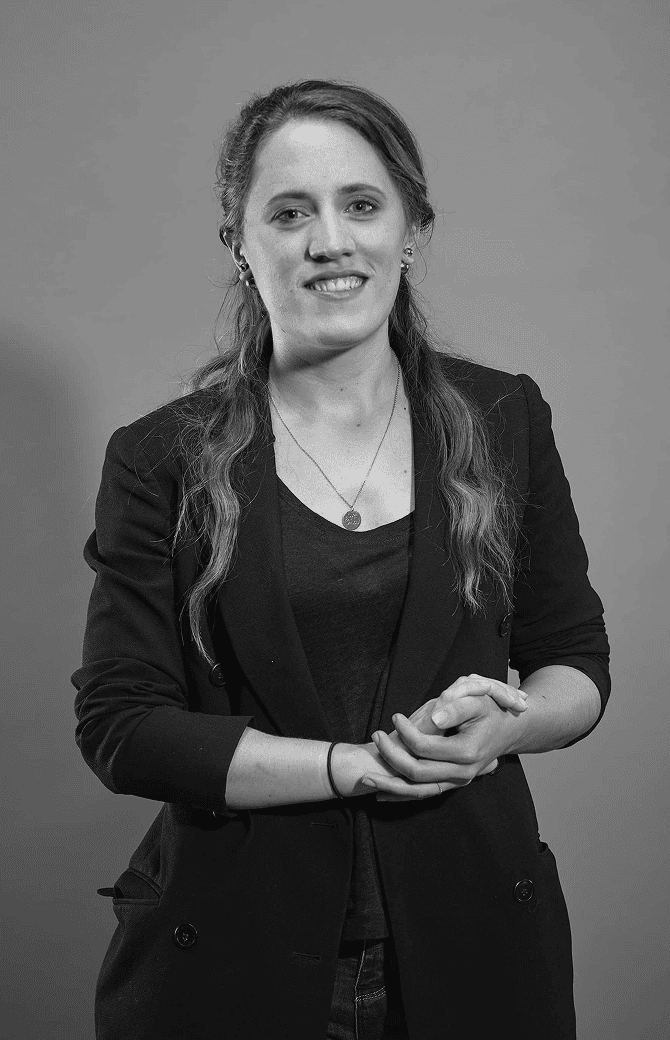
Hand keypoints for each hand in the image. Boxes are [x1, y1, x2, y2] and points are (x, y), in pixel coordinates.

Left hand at [362, 674, 526, 801]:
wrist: (508, 731)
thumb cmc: (490, 712)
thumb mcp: (478, 701)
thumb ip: (457, 707)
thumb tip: (434, 718)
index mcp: (467, 752)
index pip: (425, 747)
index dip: (405, 732)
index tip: (395, 716)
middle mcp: (462, 773)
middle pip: (417, 773)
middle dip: (390, 756)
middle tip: (375, 736)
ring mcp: (457, 782)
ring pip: (418, 791)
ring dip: (390, 786)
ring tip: (365, 778)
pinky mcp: (451, 784)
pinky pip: (423, 794)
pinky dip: (401, 795)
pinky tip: (380, 793)